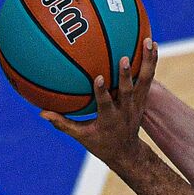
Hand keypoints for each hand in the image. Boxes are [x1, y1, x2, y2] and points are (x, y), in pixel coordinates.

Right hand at [42, 38, 156, 167]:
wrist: (127, 152)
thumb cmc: (101, 143)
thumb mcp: (81, 136)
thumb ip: (63, 123)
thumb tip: (41, 113)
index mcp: (110, 118)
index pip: (106, 104)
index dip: (103, 92)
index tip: (99, 77)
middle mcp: (126, 109)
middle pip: (128, 91)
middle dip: (126, 76)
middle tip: (124, 58)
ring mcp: (137, 103)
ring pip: (145, 80)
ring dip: (147, 62)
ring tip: (148, 42)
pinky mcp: (144, 98)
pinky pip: (149, 77)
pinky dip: (151, 61)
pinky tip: (152, 44)